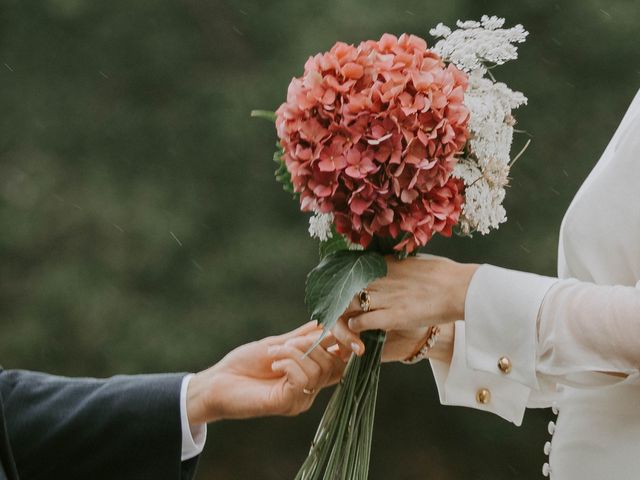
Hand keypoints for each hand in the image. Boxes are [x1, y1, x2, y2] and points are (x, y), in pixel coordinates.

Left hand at [186, 322, 344, 424]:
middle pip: (334, 364)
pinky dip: (289, 363)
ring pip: (319, 370)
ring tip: (274, 352)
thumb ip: (302, 337)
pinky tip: (273, 363)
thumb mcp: (278, 344)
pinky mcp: (287, 404)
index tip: (336, 326)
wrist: (217, 382)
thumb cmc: (244, 364)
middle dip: (313, 344)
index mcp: (310, 376)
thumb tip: (325, 322)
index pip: (341, 362)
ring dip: (295, 352)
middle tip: (289, 341)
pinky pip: (303, 380)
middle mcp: (310, 390)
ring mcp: (300, 399)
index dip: (344, 343)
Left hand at [331, 255, 475, 356]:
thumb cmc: (444, 273)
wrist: (460, 287)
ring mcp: (386, 297)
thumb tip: (388, 263)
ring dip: (344, 314)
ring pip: (350, 304)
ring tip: (345, 320)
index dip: (343, 282)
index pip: (351, 271)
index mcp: (385, 263)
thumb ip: (396, 263)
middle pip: (345, 287)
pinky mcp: (393, 316)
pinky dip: (355, 326)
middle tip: (338, 308)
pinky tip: (355, 328)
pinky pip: (362, 321)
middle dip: (339, 298)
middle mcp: (381, 279)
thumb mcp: (414, 260)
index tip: (341, 289)